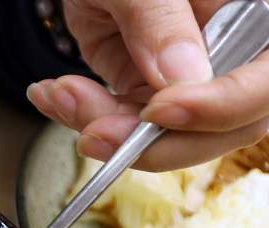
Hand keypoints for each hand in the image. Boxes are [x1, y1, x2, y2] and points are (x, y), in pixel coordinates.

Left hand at [26, 0, 268, 170]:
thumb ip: (160, 20)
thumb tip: (182, 78)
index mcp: (254, 14)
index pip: (263, 82)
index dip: (221, 105)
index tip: (159, 110)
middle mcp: (232, 50)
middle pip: (223, 126)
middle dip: (153, 140)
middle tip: (94, 132)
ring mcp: (192, 75)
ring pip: (168, 136)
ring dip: (105, 128)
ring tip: (57, 95)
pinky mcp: (150, 89)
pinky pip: (126, 124)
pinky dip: (83, 117)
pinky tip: (53, 95)